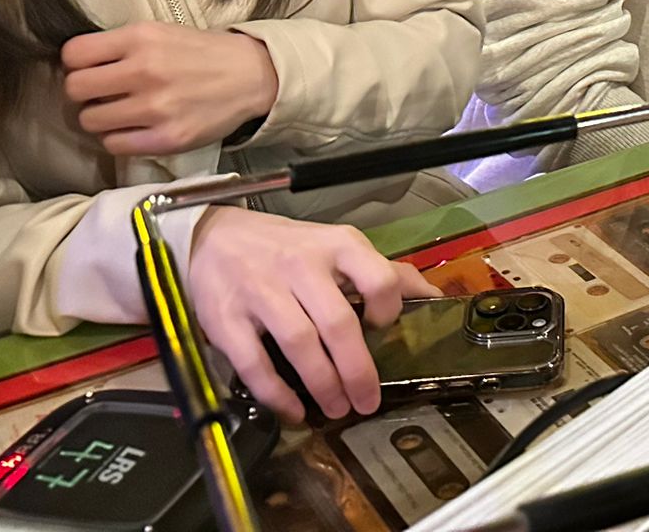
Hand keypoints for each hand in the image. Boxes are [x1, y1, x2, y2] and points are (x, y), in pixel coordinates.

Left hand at [60, 24, 280, 157]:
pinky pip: (114, 144)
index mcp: (141, 38)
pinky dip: (119, 138)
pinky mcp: (165, 138)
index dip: (77, 63)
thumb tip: (80, 66)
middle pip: (75, 88)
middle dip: (84, 92)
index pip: (74, 54)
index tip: (90, 69)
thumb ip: (121, 46)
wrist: (252, 76)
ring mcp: (155, 107)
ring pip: (90, 120)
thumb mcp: (160, 32)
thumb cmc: (202, 53)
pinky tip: (135, 128)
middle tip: (102, 94)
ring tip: (121, 112)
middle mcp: (144, 70)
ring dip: (101, 118)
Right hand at [189, 207, 438, 422]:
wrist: (214, 238)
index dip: (388, 312)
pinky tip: (293, 411)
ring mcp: (262, 291)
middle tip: (367, 401)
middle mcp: (301, 265)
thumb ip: (383, 272)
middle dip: (358, 370)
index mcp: (337, 246)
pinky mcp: (227, 318)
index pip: (378, 279)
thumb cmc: (287, 248)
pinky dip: (277, 394)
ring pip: (300, 344)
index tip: (384, 333)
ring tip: (337, 408)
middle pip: (338, 323)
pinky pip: (254, 363)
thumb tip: (433, 298)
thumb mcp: (337, 247)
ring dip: (323, 384)